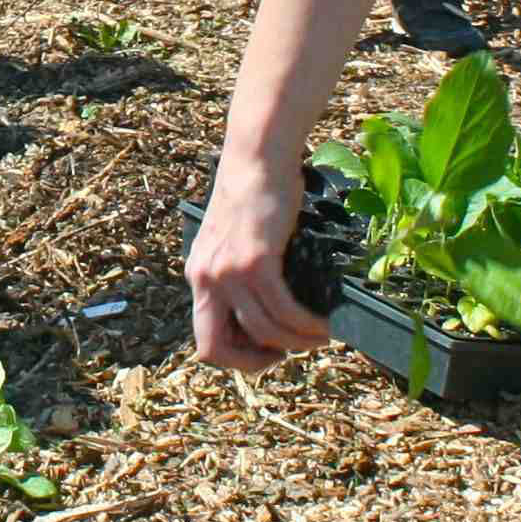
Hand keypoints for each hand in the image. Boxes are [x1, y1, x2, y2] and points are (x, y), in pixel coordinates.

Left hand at [186, 157, 326, 371]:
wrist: (257, 159)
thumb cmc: (256, 198)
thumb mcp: (233, 243)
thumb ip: (238, 277)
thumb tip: (267, 315)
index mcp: (199, 277)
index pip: (205, 343)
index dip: (237, 359)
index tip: (269, 350)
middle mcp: (205, 279)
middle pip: (217, 348)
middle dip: (256, 362)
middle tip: (289, 352)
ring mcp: (227, 271)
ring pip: (262, 330)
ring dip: (295, 342)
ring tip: (319, 337)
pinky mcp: (254, 260)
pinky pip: (282, 307)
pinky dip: (304, 322)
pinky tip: (321, 322)